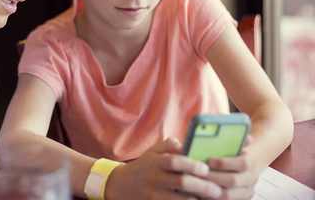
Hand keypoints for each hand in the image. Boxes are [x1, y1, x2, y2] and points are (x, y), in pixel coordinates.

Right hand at [105, 137, 222, 199]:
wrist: (120, 186)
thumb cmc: (143, 167)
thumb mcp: (151, 152)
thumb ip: (168, 146)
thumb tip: (185, 143)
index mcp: (156, 162)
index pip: (174, 161)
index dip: (191, 164)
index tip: (205, 168)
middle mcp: (154, 177)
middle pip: (181, 182)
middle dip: (201, 186)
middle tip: (217, 189)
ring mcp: (153, 194)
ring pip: (178, 199)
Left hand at [202, 136, 257, 199]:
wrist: (234, 167)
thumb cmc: (224, 153)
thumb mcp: (226, 144)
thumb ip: (226, 137)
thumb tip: (231, 134)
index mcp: (250, 161)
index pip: (243, 163)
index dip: (225, 163)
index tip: (209, 160)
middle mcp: (252, 177)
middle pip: (234, 180)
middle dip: (213, 177)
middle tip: (197, 174)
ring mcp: (246, 192)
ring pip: (228, 195)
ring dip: (210, 190)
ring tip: (195, 184)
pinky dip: (211, 198)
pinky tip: (198, 193)